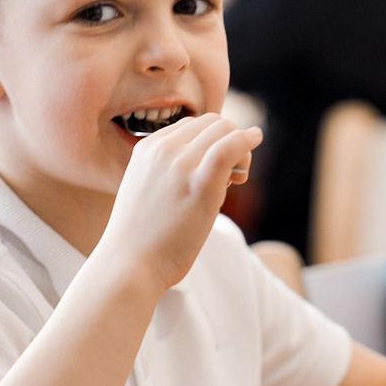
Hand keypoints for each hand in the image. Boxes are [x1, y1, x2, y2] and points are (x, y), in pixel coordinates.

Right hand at [91, 111, 261, 297]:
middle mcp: (163, 149)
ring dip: (240, 147)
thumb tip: (211, 168)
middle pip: (211, 123)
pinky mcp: (200, 183)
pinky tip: (256, 138)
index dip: (211, 142)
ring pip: (224, 129)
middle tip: (233, 176)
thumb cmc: (141, 237)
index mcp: (147, 148)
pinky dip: (246, 140)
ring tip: (237, 177)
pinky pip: (229, 146)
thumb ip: (169, 172)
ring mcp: (180, 163)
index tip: (218, 169)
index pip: (191, 126)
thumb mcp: (147, 190)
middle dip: (229, 140)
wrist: (129, 262)